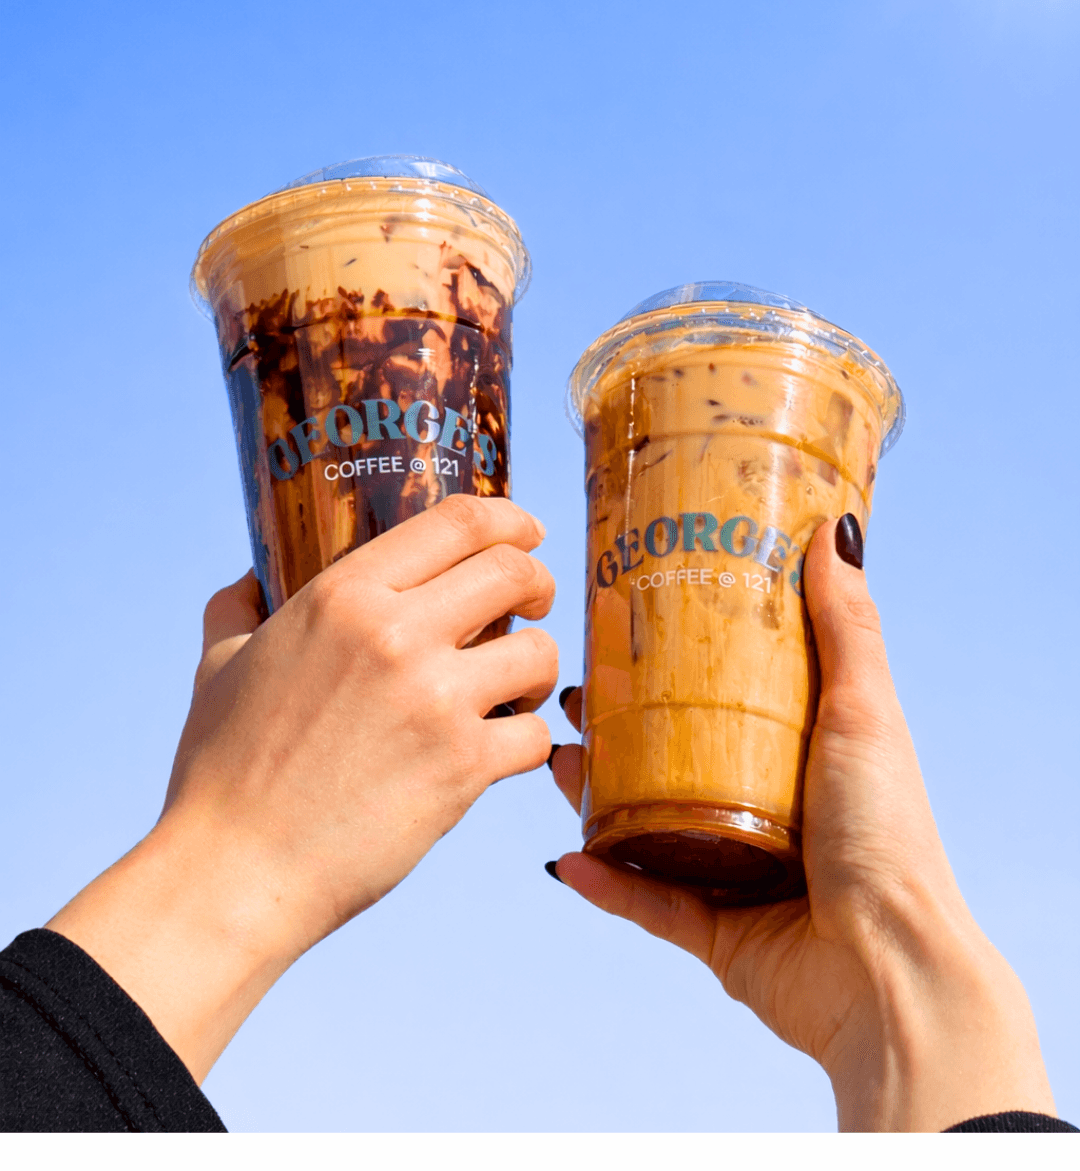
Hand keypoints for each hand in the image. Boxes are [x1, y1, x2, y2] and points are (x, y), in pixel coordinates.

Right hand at [49, 495, 558, 1081]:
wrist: (233, 872)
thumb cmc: (221, 771)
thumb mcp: (219, 666)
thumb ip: (239, 609)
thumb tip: (249, 579)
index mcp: (343, 596)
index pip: (458, 521)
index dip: (509, 518)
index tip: (526, 531)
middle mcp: (396, 633)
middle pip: (514, 572)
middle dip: (537, 583)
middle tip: (532, 606)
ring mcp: (435, 700)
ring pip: (540, 653)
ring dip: (538, 667)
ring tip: (515, 688)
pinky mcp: (463, 767)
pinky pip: (537, 734)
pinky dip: (529, 740)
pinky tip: (502, 750)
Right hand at [549, 517, 1056, 1130]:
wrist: (890, 969)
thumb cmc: (888, 835)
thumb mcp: (863, 710)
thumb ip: (846, 624)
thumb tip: (837, 529)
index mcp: (804, 757)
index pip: (730, 697)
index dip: (677, 662)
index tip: (627, 621)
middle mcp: (769, 811)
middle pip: (675, 758)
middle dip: (618, 727)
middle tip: (575, 689)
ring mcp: (739, 873)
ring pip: (647, 825)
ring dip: (598, 794)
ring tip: (554, 754)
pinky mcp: (715, 935)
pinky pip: (645, 903)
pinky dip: (605, 881)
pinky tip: (564, 855)